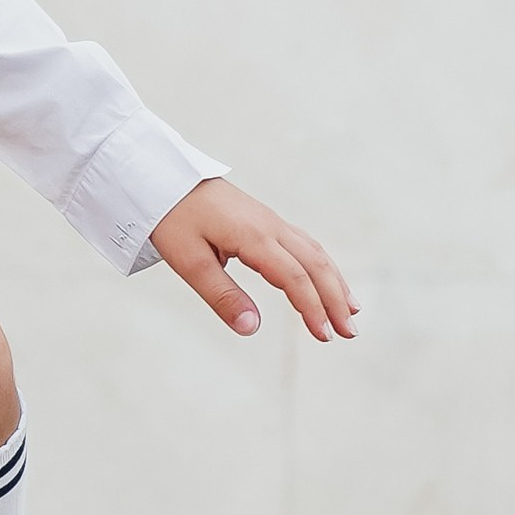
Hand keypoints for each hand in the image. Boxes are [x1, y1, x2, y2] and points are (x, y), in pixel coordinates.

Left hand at [151, 178, 356, 343]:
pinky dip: (321, 265)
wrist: (164, 178)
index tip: (324, 336)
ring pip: (315, 252)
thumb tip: (252, 328)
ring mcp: (270, 221)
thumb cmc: (172, 218)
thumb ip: (222, 296)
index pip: (295, 277)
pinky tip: (326, 280)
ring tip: (350, 310)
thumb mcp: (190, 263)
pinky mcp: (265, 220)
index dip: (313, 308)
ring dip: (335, 282)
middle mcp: (270, 227)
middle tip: (350, 332)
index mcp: (254, 237)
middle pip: (316, 264)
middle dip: (336, 299)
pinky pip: (304, 244)